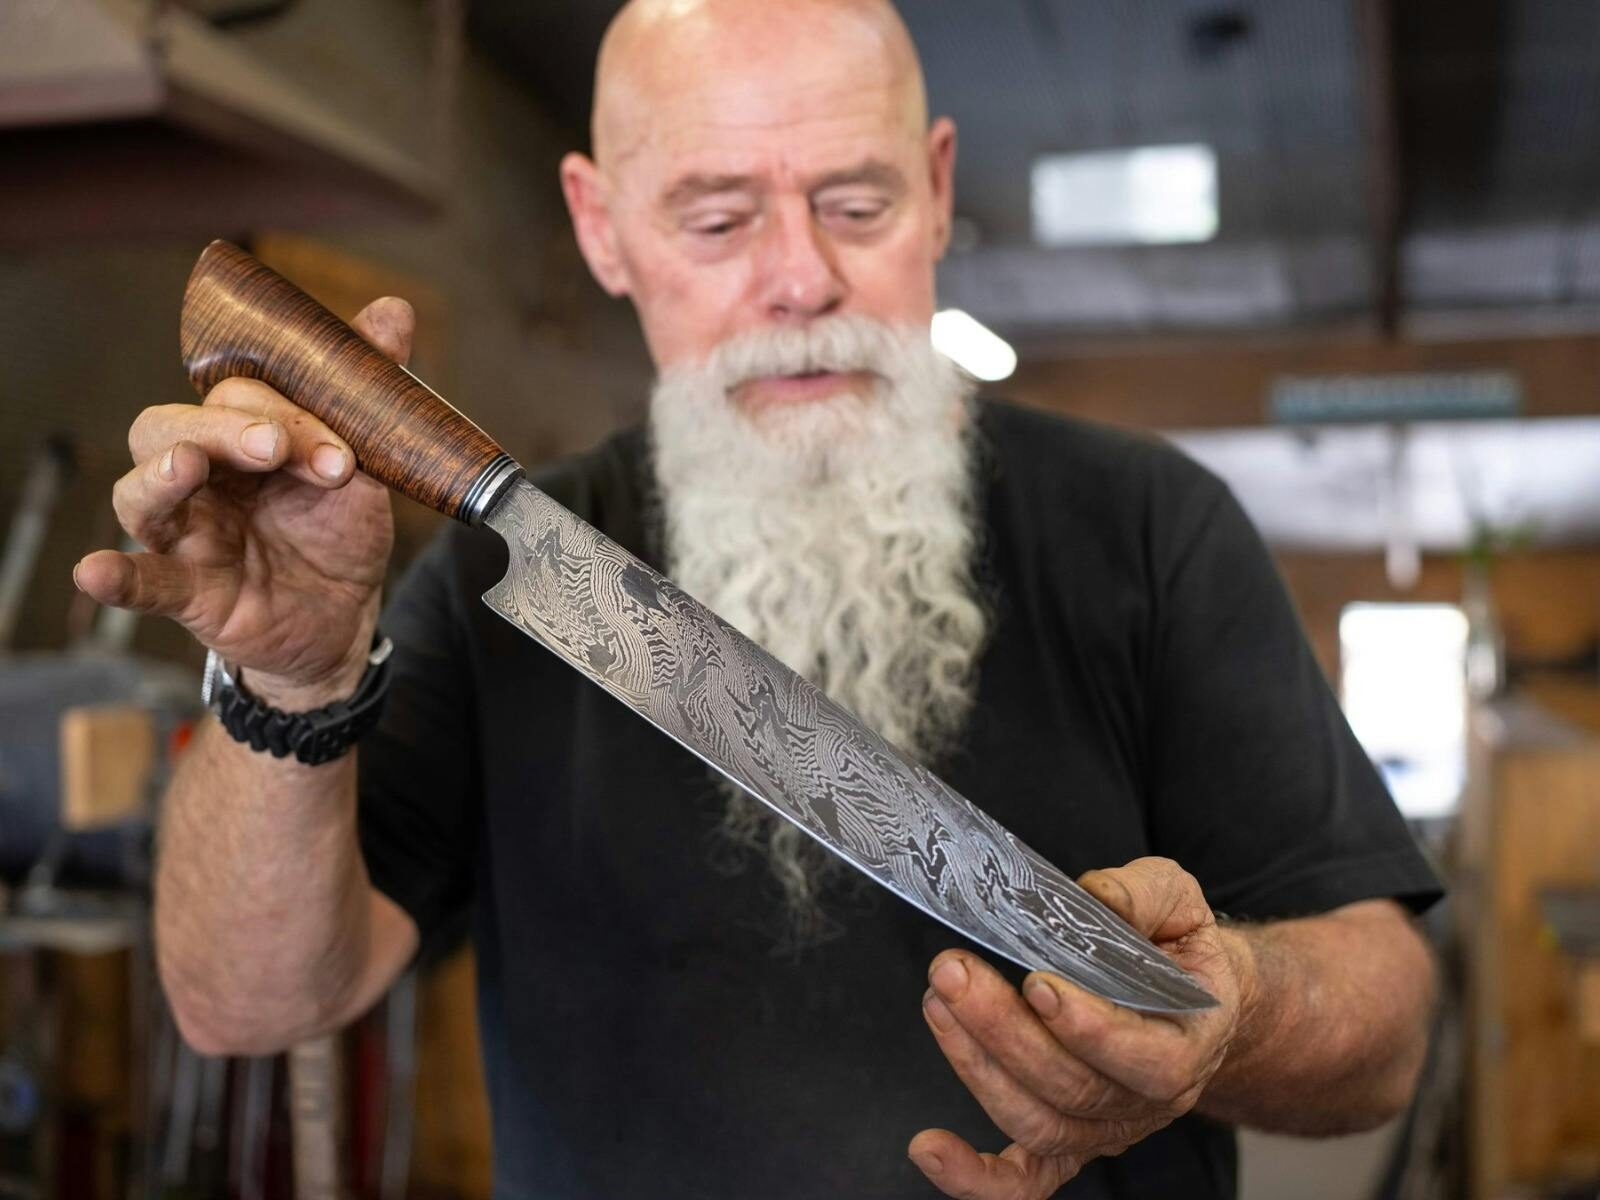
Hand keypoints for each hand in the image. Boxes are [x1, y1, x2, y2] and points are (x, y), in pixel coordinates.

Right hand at [74, 298, 414, 709]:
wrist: (345, 615)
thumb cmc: (337, 531)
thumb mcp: (366, 462)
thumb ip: (366, 391)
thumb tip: (393, 312)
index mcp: (238, 436)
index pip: (237, 400)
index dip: (287, 416)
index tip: (341, 452)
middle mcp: (201, 478)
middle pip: (171, 429)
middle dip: (221, 429)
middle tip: (274, 446)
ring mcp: (187, 534)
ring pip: (141, 494)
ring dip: (162, 477)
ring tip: (187, 468)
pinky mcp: (188, 592)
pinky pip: (142, 581)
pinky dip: (117, 575)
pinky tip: (96, 571)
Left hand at [908, 857, 1251, 1198]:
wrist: (1192, 997)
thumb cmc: (1174, 945)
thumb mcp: (1175, 899)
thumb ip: (1140, 893)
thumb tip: (1094, 898)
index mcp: (1189, 1042)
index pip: (1148, 1060)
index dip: (1091, 1030)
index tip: (1039, 983)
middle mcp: (1148, 1100)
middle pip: (1074, 1088)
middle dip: (1004, 1030)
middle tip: (955, 972)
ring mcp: (1105, 1128)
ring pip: (1038, 1122)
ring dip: (977, 1066)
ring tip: (938, 1003)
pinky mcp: (1067, 1143)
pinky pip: (1024, 1179)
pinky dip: (974, 1177)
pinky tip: (928, 1149)